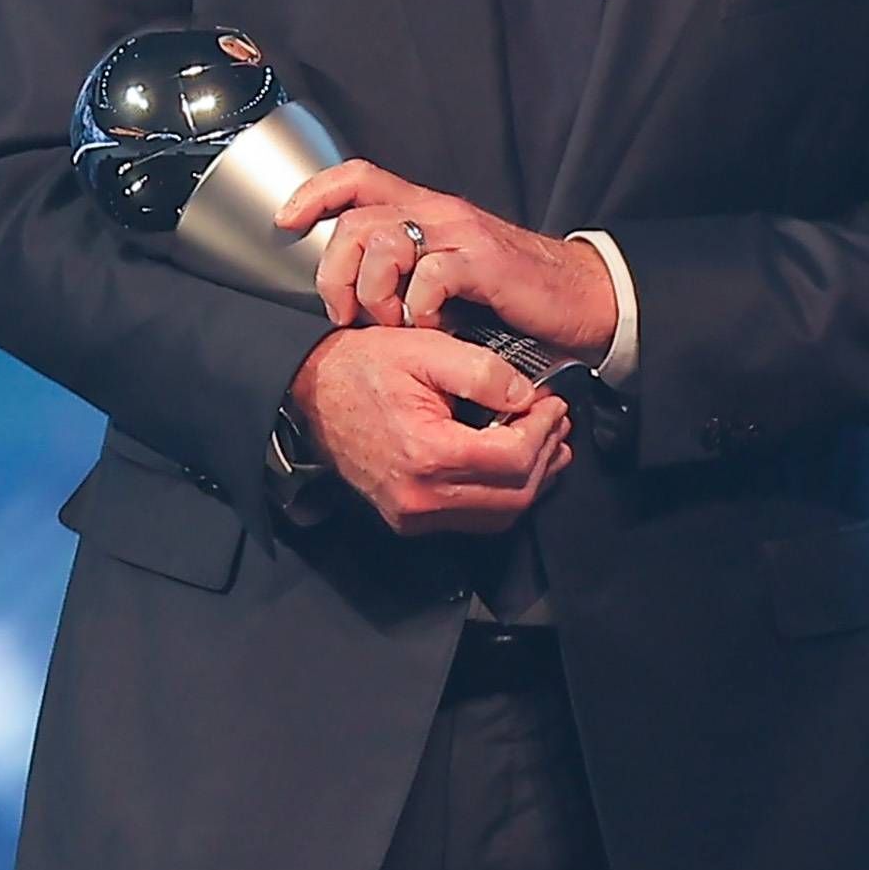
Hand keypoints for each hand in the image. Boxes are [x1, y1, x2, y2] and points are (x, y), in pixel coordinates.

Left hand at [276, 162, 617, 353]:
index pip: (357, 177)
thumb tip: (350, 288)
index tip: (287, 221)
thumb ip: (406, 266)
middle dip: (334, 273)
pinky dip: (417, 309)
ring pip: (384, 245)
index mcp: (427, 208)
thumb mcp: (449, 269)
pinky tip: (429, 327)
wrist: (580, 298)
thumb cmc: (512, 291)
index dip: (315, 193)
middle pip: (355, 222)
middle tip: (345, 313)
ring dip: (375, 294)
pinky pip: (428, 277)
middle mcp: (440, 211)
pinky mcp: (484, 262)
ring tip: (393, 324)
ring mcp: (462, 234)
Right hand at [288, 327, 572, 535]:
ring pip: (499, 516)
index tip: (554, 404)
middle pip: (514, 496)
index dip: (544, 431)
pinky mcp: (409, 518)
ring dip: (531, 482)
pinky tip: (512, 465)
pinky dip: (502, 495)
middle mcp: (420, 496)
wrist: (311, 392)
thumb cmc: (361, 368)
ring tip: (545, 444)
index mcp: (426, 453)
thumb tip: (527, 396)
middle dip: (546, 457)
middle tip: (557, 422)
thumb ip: (483, 371)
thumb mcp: (426, 349)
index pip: (513, 459)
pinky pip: (473, 519)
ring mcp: (412, 514)